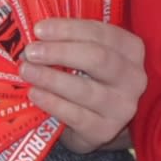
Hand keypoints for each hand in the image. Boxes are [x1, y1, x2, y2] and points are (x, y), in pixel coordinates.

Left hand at [21, 15, 146, 151]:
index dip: (68, 30)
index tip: (39, 29)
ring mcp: (121, 107)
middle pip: (97, 58)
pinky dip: (52, 102)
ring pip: (84, 89)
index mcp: (131, 50)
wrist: (98, 122)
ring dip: (50, 78)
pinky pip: (75, 115)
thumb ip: (71, 41)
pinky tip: (34, 93)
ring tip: (26, 71)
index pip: (101, 33)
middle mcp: (133, 78)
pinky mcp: (105, 131)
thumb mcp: (89, 55)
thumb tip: (35, 35)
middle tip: (30, 51)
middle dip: (59, 52)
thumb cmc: (90, 79)